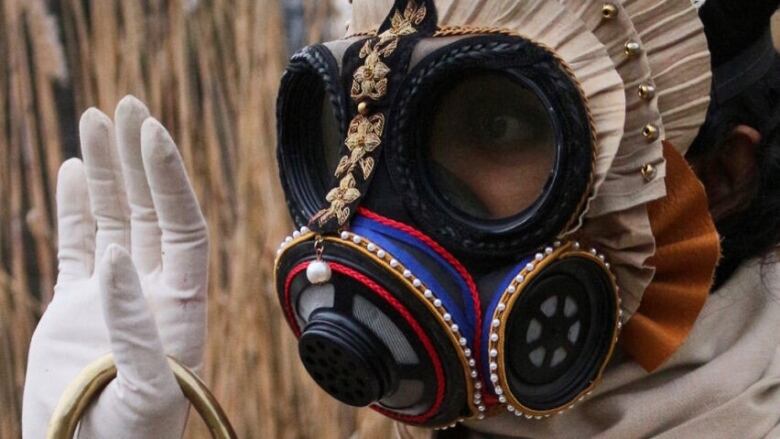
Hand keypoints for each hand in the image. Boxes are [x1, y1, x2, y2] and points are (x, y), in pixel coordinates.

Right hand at [22, 96, 208, 437]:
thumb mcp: (146, 390)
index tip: (152, 132)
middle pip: (152, 210)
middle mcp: (153, 289)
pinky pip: (77, 244)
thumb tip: (111, 258)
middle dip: (140, 158)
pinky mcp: (76, 306)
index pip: (183, 225)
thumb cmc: (129, 438)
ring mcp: (114, 293)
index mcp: (182, 304)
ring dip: (109, 171)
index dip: (170, 178)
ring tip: (96, 119)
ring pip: (115, 219)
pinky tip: (76, 170)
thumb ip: (132, 324)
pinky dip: (76, 208)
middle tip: (126, 104)